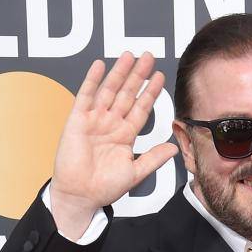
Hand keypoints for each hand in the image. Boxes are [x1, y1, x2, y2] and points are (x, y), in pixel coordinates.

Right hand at [49, 51, 177, 235]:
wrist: (81, 195)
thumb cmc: (105, 188)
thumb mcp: (135, 173)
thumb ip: (153, 158)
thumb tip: (173, 149)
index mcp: (125, 135)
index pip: (141, 108)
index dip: (150, 93)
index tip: (159, 77)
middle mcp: (111, 124)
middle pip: (127, 94)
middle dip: (138, 76)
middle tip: (148, 57)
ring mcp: (94, 120)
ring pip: (109, 90)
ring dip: (119, 73)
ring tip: (129, 56)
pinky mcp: (78, 120)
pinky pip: (86, 95)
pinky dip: (92, 80)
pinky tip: (100, 65)